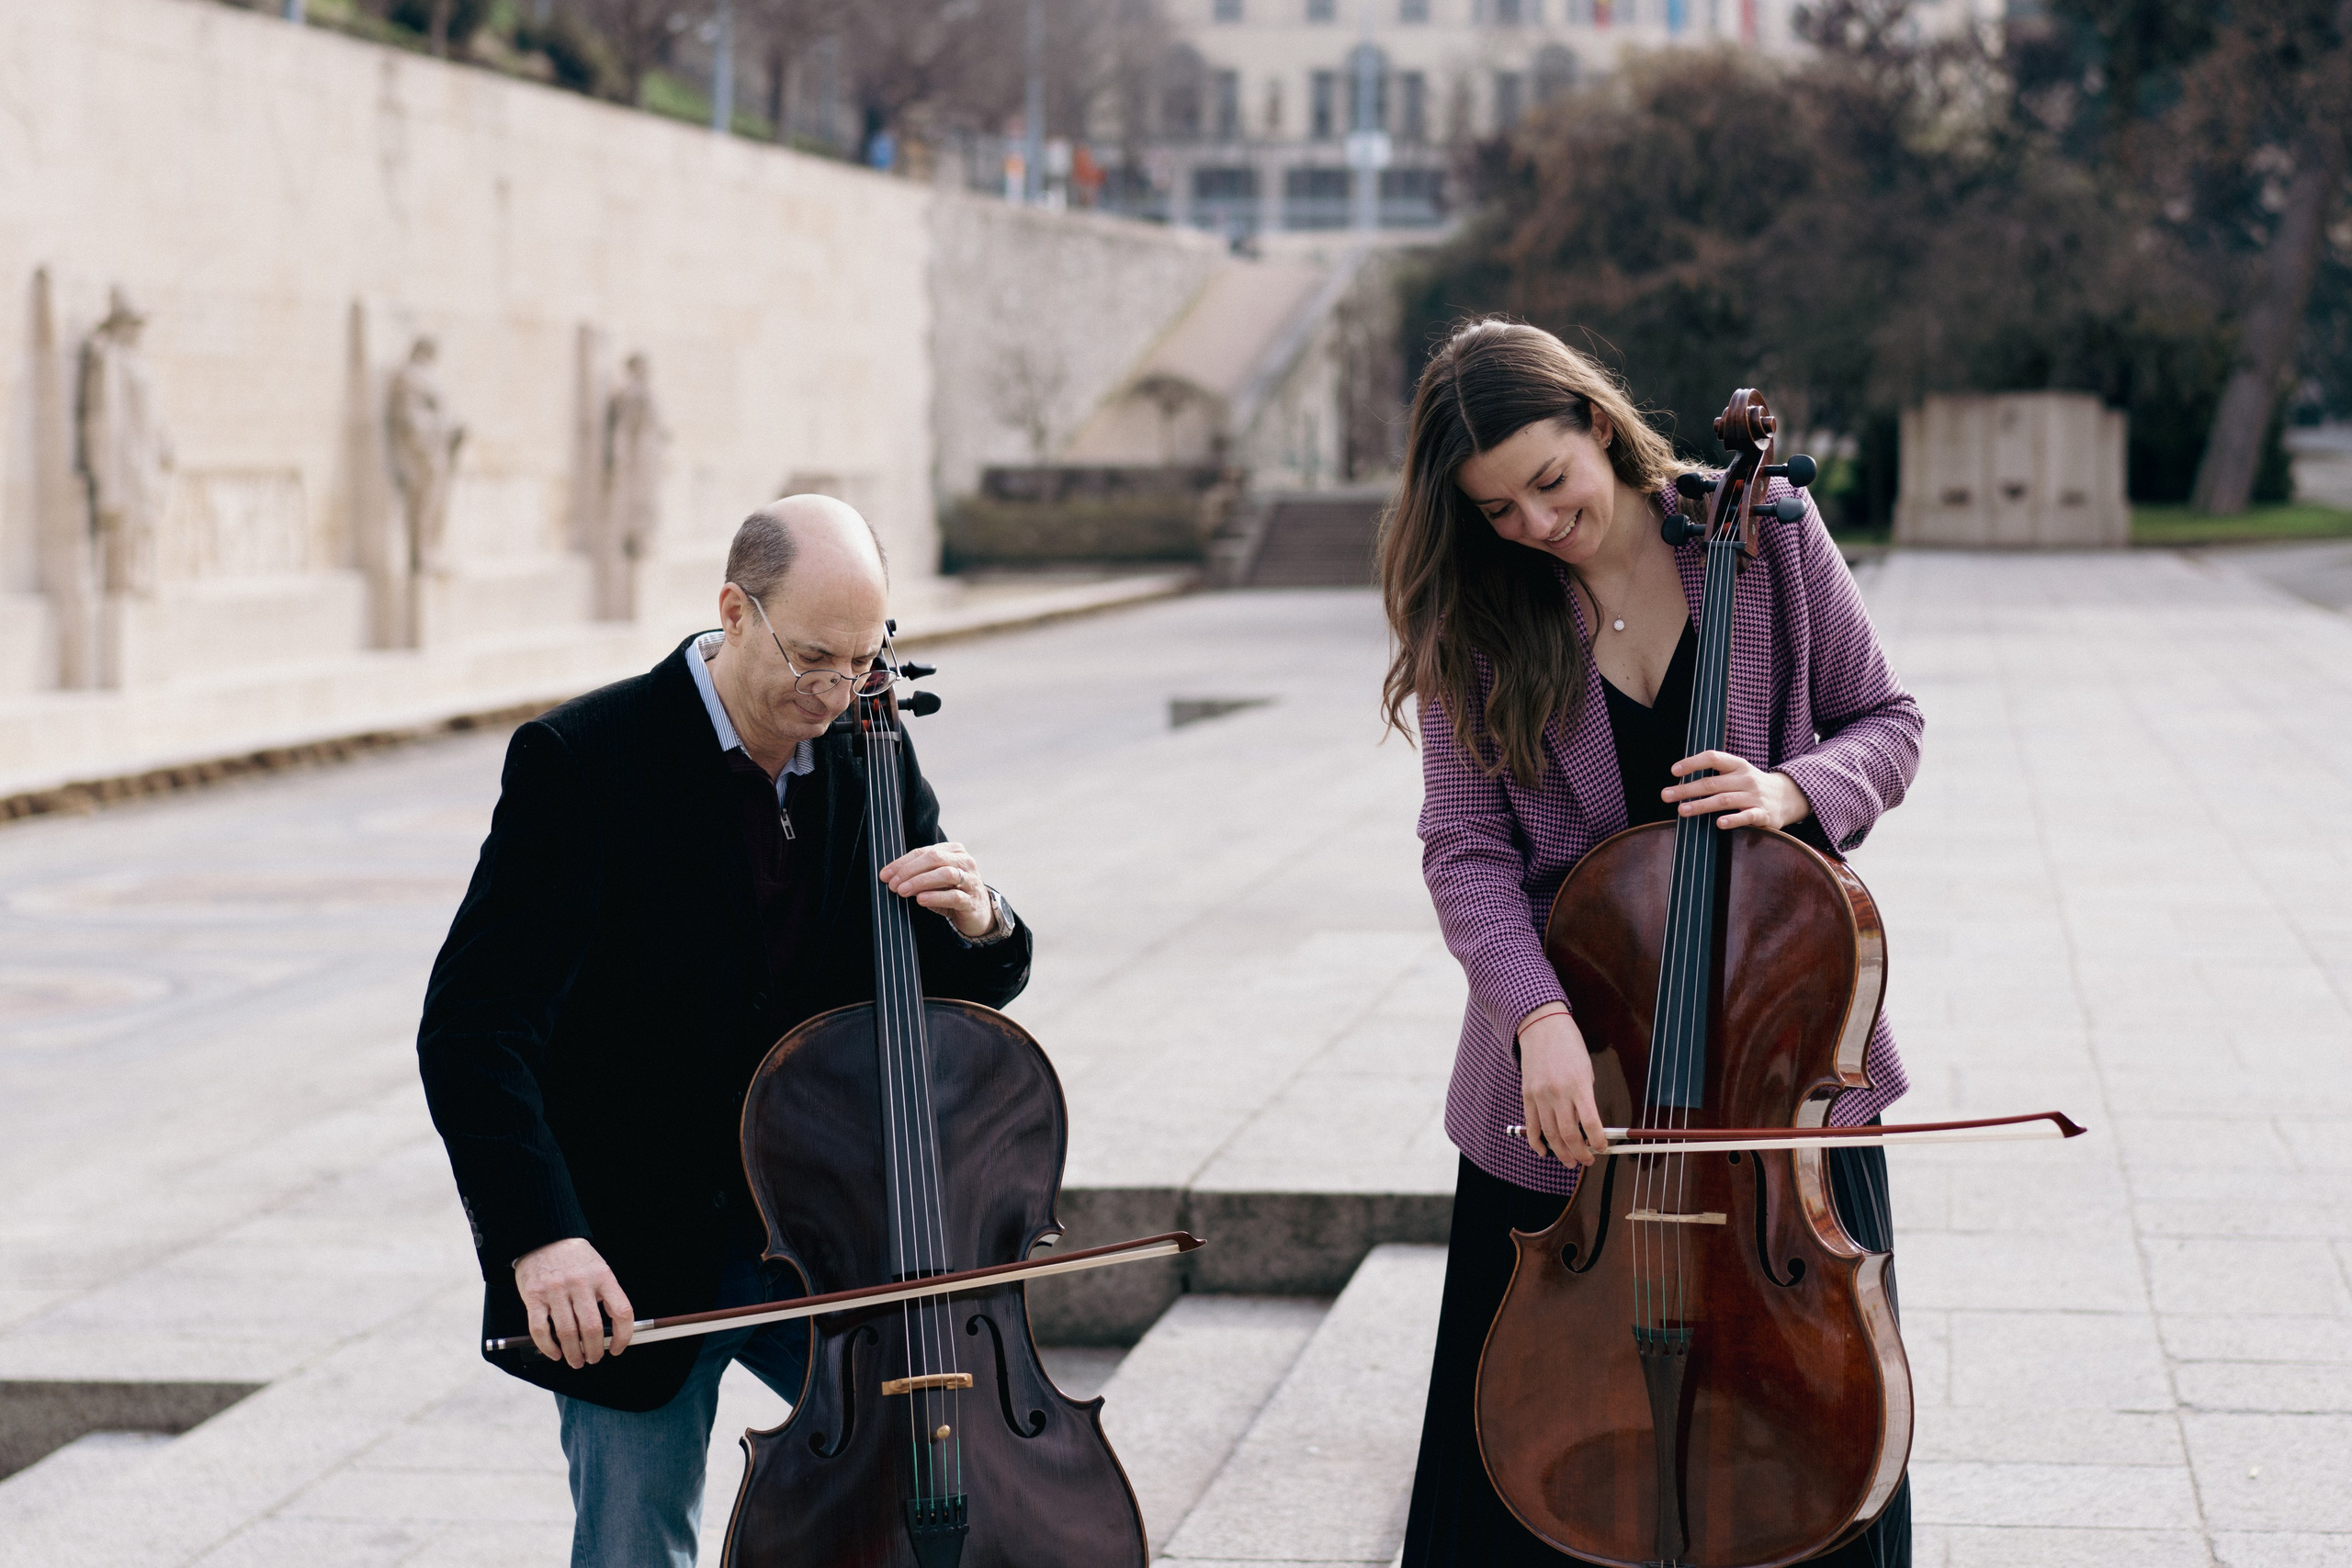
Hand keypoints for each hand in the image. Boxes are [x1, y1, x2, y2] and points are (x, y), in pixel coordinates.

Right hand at [514, 1238, 633, 1367]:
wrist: (544, 1236)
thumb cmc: (574, 1257)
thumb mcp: (598, 1268)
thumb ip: (605, 1295)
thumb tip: (614, 1330)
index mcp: (602, 1276)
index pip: (622, 1311)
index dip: (623, 1336)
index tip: (618, 1348)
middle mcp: (580, 1283)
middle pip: (592, 1328)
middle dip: (594, 1350)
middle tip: (593, 1358)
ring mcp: (556, 1290)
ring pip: (567, 1333)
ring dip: (573, 1353)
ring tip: (576, 1360)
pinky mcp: (534, 1296)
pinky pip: (541, 1329)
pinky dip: (549, 1347)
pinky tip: (555, 1353)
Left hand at [879, 841, 995, 938]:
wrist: (979, 914)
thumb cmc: (953, 893)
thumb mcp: (935, 880)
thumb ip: (919, 874)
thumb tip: (891, 877)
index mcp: (954, 851)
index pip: (924, 852)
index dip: (902, 863)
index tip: (885, 875)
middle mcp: (964, 862)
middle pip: (934, 858)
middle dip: (909, 871)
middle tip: (893, 884)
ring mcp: (971, 880)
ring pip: (945, 874)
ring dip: (920, 882)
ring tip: (903, 891)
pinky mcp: (972, 900)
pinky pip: (954, 896)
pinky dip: (935, 897)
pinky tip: (921, 900)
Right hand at [1519, 1010, 1609, 1167]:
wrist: (1541, 1027)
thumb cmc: (1569, 1047)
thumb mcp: (1586, 1071)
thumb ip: (1586, 1098)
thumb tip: (1589, 1125)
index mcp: (1579, 1085)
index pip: (1590, 1123)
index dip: (1598, 1142)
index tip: (1602, 1149)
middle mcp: (1558, 1093)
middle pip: (1568, 1134)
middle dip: (1580, 1153)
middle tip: (1587, 1161)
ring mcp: (1540, 1095)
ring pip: (1549, 1134)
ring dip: (1561, 1152)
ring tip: (1570, 1162)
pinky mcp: (1527, 1095)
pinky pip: (1531, 1124)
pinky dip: (1536, 1141)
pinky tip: (1544, 1151)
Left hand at [1664, 751, 1812, 830]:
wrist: (1788, 797)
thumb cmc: (1752, 786)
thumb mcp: (1737, 773)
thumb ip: (1715, 776)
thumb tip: (1679, 783)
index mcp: (1737, 765)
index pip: (1713, 758)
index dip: (1692, 763)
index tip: (1674, 771)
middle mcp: (1745, 778)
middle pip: (1712, 783)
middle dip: (1687, 789)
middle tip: (1665, 796)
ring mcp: (1754, 796)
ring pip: (1724, 800)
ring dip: (1701, 805)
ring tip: (1681, 810)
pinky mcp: (1763, 813)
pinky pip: (1747, 816)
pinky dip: (1733, 819)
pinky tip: (1718, 823)